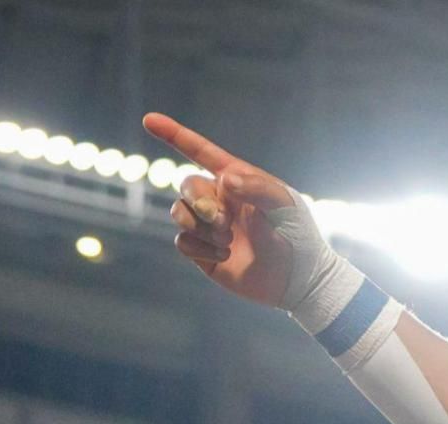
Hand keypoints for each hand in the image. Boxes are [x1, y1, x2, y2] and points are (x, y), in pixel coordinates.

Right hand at [141, 112, 300, 307]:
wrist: (297, 280)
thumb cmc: (297, 235)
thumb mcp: (286, 206)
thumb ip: (258, 187)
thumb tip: (224, 180)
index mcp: (237, 180)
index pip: (202, 152)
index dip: (175, 135)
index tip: (149, 120)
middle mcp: (219, 199)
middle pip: (187, 186)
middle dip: (200, 202)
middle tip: (223, 221)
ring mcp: (209, 225)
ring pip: (179, 213)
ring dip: (200, 226)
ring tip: (228, 239)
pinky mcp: (203, 251)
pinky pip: (182, 242)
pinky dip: (200, 248)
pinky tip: (225, 255)